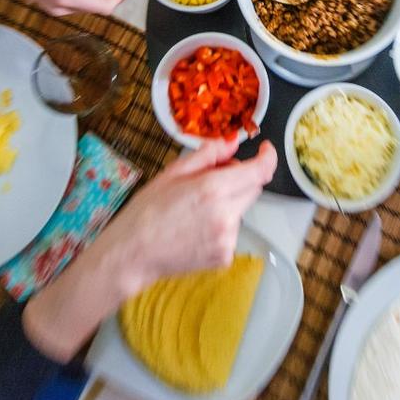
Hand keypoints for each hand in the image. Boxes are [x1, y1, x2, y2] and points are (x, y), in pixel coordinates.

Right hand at [21, 140, 276, 361]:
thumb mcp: (173, 172)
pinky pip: (232, 233)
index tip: (265, 150)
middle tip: (211, 179)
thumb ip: (209, 154)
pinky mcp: (225, 257)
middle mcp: (227, 215)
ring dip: (228, 204)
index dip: (268, 158)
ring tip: (194, 210)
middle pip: (253, 189)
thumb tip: (233, 143)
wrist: (132, 254)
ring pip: (240, 211)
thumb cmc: (146, 210)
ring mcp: (228, 239)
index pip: (259, 172)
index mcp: (214, 189)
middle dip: (240, 179)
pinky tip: (194, 229)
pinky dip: (220, 226)